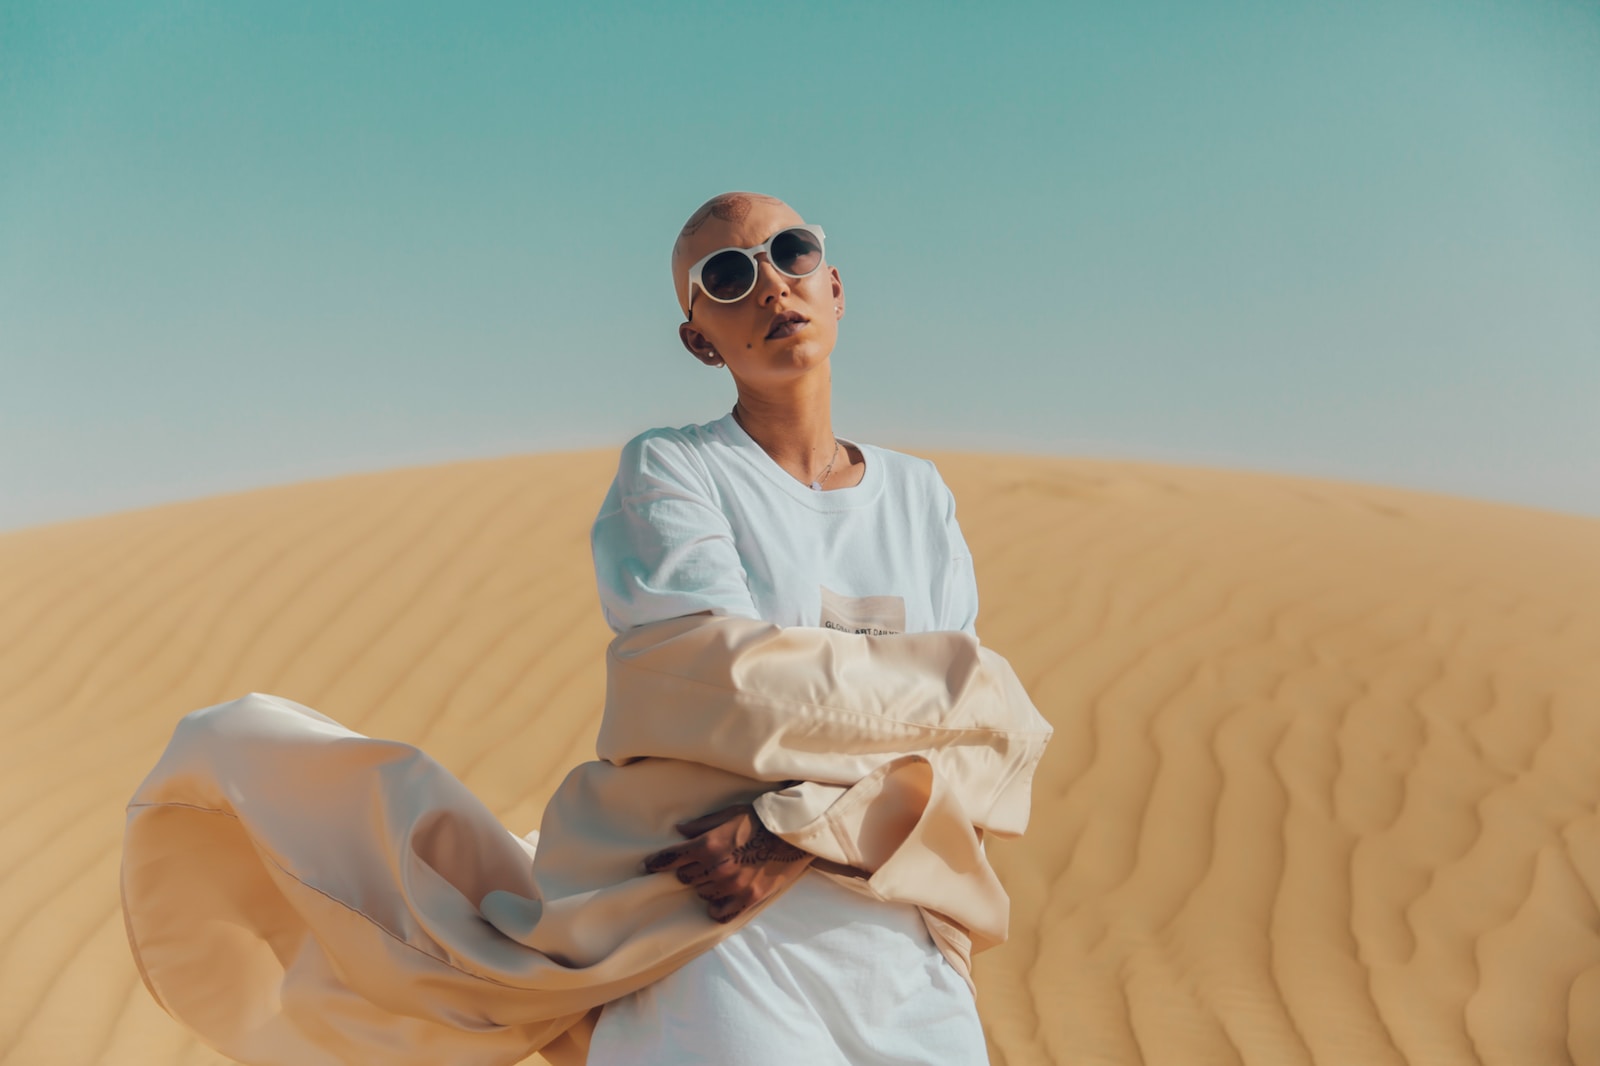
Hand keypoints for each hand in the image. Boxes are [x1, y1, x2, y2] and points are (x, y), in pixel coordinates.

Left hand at [640, 804, 809, 922]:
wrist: (794, 833)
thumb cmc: (761, 819)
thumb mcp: (729, 814)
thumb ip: (702, 825)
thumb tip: (679, 831)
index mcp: (709, 845)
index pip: (672, 859)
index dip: (656, 863)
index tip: (647, 866)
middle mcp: (717, 867)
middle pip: (685, 878)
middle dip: (688, 871)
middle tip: (699, 864)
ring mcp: (733, 885)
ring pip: (702, 894)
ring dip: (704, 886)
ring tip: (718, 876)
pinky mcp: (748, 898)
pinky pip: (721, 913)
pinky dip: (716, 909)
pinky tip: (719, 901)